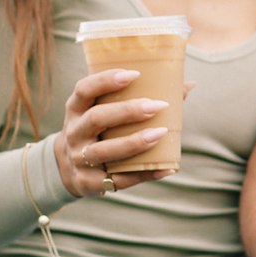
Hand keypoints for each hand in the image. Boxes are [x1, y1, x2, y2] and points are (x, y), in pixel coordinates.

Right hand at [54, 69, 169, 195]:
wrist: (68, 170)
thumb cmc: (98, 133)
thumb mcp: (103, 112)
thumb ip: (136, 98)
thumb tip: (187, 85)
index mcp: (76, 109)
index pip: (84, 89)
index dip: (106, 80)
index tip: (134, 74)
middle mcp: (74, 132)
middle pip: (97, 118)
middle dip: (128, 111)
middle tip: (157, 106)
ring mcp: (79, 159)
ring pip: (105, 150)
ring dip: (134, 143)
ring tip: (160, 134)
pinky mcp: (89, 182)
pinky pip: (119, 179)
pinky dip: (144, 174)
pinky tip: (166, 167)